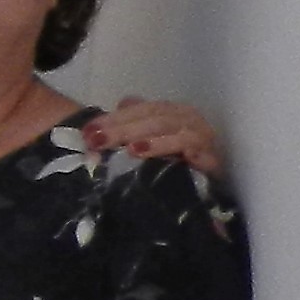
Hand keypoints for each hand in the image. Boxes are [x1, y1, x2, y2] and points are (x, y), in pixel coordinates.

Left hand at [90, 99, 224, 178]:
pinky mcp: (210, 155)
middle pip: (154, 116)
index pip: (140, 108)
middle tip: (96, 140)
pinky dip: (168, 146)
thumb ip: (120, 134)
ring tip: (127, 148)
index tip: (89, 131)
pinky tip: (149, 153)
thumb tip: (95, 130)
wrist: (200, 190)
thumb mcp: (139, 146)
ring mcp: (200, 134)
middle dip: (123, 128)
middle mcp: (186, 117)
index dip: (114, 118)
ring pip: (171, 126)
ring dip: (146, 136)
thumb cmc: (166, 164)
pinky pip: (191, 145)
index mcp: (169, 111)